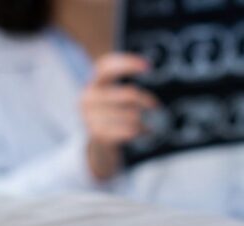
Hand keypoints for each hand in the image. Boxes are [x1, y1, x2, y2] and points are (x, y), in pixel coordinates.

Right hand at [80, 53, 158, 181]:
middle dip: (146, 100)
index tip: (148, 66)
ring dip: (144, 121)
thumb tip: (150, 73)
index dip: (127, 63)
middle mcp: (88, 97)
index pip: (107, 66)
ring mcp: (90, 116)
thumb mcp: (114, 96)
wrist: (100, 143)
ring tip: (146, 124)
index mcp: (94, 83)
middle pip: (128, 94)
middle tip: (155, 105)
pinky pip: (128, 130)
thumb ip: (125, 86)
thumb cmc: (113, 114)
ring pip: (132, 115)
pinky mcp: (97, 133)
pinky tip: (141, 132)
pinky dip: (139, 131)